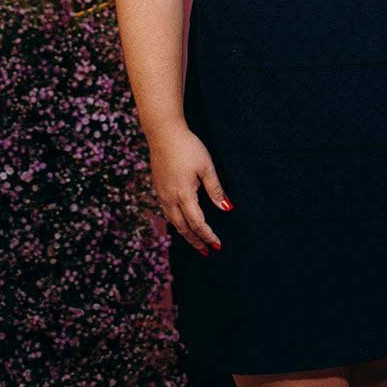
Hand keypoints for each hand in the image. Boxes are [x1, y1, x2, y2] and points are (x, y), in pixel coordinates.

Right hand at [148, 123, 229, 253]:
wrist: (163, 133)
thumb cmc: (188, 147)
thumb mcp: (207, 167)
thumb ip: (216, 190)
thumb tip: (227, 209)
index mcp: (184, 195)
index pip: (197, 223)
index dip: (208, 236)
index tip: (217, 246)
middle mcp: (170, 198)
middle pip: (183, 228)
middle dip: (196, 241)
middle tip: (207, 252)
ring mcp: (162, 194)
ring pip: (173, 221)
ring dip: (185, 234)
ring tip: (196, 243)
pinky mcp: (159, 188)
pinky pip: (168, 213)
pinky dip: (177, 223)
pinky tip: (182, 224)